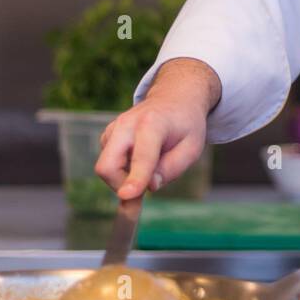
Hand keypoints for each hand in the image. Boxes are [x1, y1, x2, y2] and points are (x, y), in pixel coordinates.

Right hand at [93, 58, 217, 199]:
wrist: (174, 98)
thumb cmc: (185, 125)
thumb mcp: (192, 147)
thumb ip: (172, 168)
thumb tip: (150, 186)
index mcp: (152, 123)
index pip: (141, 156)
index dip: (134, 179)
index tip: (127, 196)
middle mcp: (126, 124)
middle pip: (107, 165)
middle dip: (120, 187)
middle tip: (140, 200)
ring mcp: (114, 129)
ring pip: (106, 168)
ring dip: (124, 180)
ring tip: (150, 170)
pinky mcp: (108, 136)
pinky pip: (108, 164)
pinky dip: (122, 172)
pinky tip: (141, 163)